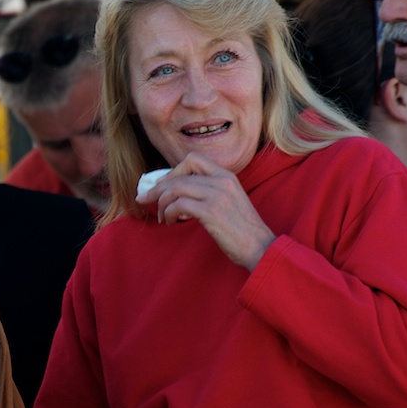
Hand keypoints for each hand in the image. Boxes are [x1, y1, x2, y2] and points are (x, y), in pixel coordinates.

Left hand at [136, 153, 275, 270]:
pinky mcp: (211, 211)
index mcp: (227, 176)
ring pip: (176, 188)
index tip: (163, 185)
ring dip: (162, 203)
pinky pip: (179, 205)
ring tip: (162, 217)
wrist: (260, 248)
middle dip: (158, 188)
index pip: (193, 159)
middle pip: (180, 175)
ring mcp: (217, 195)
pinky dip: (169, 213)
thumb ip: (208, 192)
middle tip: (146, 199)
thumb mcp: (228, 201)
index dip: (173, 171)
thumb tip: (176, 193)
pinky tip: (170, 222)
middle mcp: (222, 181)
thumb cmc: (241, 230)